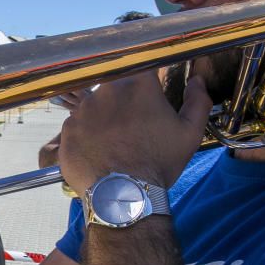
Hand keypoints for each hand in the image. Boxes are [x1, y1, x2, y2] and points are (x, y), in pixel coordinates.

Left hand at [59, 71, 211, 193]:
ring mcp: (83, 110)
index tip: (148, 97)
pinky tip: (100, 152)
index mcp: (138, 84)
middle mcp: (106, 90)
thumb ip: (197, 102)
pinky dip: (88, 135)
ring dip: (105, 118)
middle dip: (125, 103)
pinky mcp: (67, 129)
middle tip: (133, 128)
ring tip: (115, 143)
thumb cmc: (158, 163)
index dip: (146, 83)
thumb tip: (198, 81)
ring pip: (96, 106)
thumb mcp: (189, 134)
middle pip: (116, 88)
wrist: (123, 197)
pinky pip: (78, 126)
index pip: (142, 68)